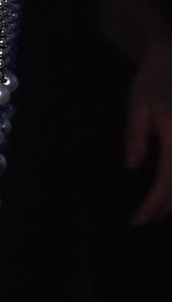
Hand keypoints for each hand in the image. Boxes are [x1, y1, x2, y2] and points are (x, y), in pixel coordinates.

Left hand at [125, 33, 171, 223]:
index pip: (166, 181)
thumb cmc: (153, 81)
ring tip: (157, 211)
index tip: (137, 220)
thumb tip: (133, 166)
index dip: (153, 205)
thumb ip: (135, 136)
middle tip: (143, 220)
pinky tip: (169, 193)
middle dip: (164, 210)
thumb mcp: (136, 105)